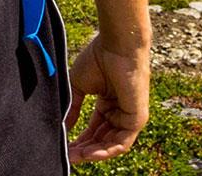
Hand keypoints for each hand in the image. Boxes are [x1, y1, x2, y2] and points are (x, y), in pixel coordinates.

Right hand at [64, 30, 148, 163]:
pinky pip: (123, 142)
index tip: (64, 146)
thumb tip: (63, 127)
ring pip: (112, 144)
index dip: (79, 140)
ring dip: (93, 153)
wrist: (116, 46)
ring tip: (75, 155)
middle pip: (102, 139)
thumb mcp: (79, 87)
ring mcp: (130, 116)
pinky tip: (91, 153)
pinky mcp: (138, 119)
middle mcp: (120, 112)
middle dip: (84, 149)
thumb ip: (73, 108)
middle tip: (67, 155)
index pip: (94, 129)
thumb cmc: (98, 59)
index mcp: (108, 104)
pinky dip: (107, 150)